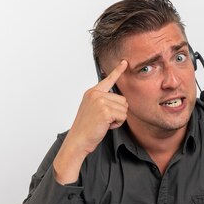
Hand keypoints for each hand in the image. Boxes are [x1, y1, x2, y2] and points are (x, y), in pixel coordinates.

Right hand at [53, 60, 127, 183]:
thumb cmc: (86, 128)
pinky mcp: (105, 111)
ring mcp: (100, 101)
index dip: (118, 71)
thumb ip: (103, 102)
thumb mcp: (93, 110)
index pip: (108, 79)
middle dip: (118, 112)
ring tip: (104, 123)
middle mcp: (96, 94)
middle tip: (104, 120)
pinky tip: (106, 126)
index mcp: (92, 92)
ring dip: (118, 119)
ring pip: (124, 108)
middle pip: (122, 99)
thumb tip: (120, 101)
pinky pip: (122, 116)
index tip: (125, 62)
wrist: (78, 140)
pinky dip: (117, 124)